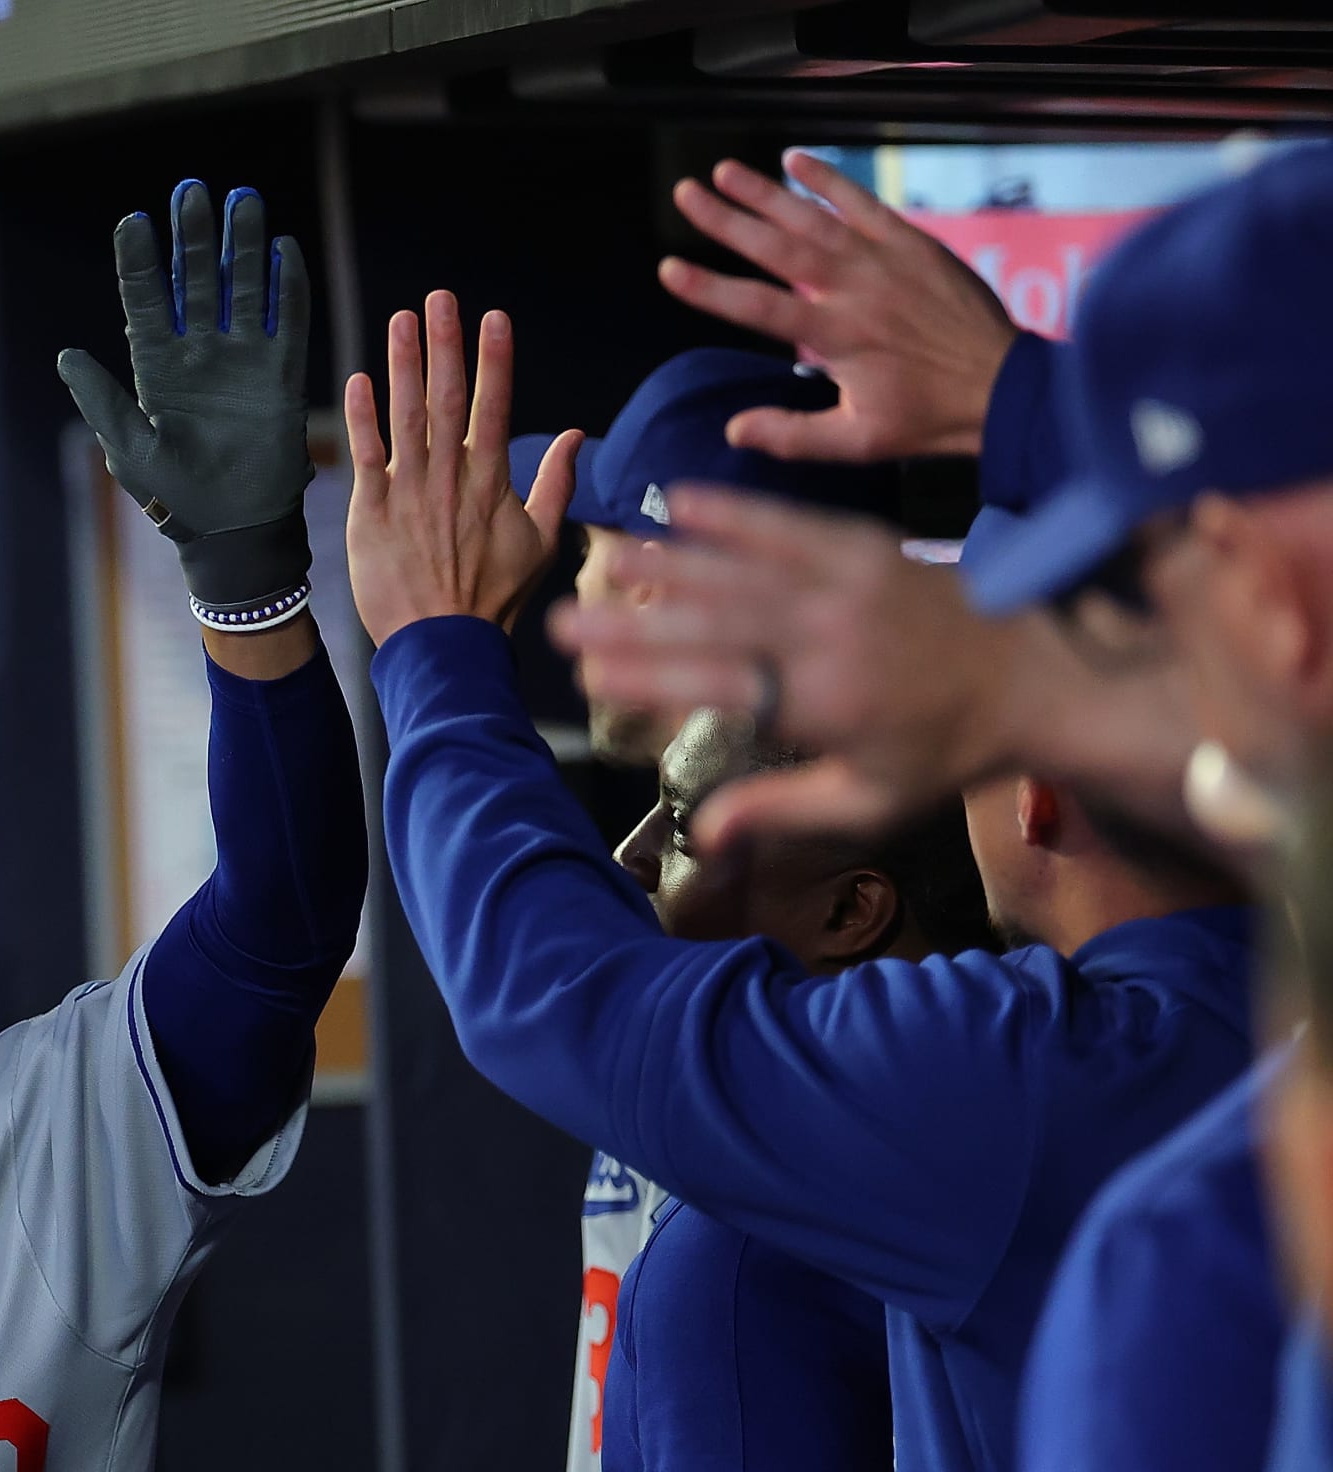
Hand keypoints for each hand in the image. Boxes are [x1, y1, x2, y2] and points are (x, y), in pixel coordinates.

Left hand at [56, 180, 313, 615]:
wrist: (231, 529)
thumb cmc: (173, 496)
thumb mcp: (129, 449)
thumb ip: (102, 400)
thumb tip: (66, 355)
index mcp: (157, 368)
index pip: (145, 301)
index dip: (139, 262)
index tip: (133, 223)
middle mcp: (199, 355)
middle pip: (195, 281)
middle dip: (193, 237)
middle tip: (192, 191)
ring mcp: (241, 361)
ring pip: (242, 289)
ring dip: (242, 247)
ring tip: (242, 199)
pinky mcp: (281, 376)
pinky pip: (287, 323)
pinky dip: (288, 287)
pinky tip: (285, 248)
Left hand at [342, 291, 579, 643]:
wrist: (446, 646)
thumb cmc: (494, 599)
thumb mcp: (541, 542)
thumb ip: (557, 484)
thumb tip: (575, 435)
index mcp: (492, 481)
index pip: (495, 406)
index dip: (494, 359)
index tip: (493, 317)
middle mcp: (451, 478)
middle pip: (449, 399)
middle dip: (445, 345)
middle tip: (439, 298)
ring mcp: (411, 493)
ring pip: (407, 417)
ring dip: (403, 365)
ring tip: (401, 321)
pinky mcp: (373, 513)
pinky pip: (366, 457)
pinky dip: (362, 418)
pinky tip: (359, 380)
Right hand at [549, 484, 1045, 848]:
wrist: (1042, 678)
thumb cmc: (947, 750)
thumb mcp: (869, 803)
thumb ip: (781, 813)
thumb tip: (704, 836)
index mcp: (825, 705)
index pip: (716, 687)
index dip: (647, 680)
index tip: (589, 678)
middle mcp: (829, 638)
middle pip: (712, 624)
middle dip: (631, 622)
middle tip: (564, 620)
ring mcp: (848, 585)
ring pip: (741, 568)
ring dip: (667, 560)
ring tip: (605, 555)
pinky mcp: (867, 547)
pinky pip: (788, 522)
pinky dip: (733, 511)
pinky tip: (680, 500)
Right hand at [660, 150, 1018, 460]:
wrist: (1003, 387)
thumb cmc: (928, 419)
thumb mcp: (857, 442)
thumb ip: (791, 435)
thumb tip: (733, 429)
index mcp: (836, 337)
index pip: (759, 308)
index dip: (711, 289)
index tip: (669, 268)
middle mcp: (854, 290)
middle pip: (778, 248)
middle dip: (726, 220)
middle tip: (685, 193)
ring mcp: (884, 260)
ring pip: (815, 218)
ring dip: (766, 192)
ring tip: (724, 171)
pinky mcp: (912, 243)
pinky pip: (864, 202)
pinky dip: (830, 180)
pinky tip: (795, 160)